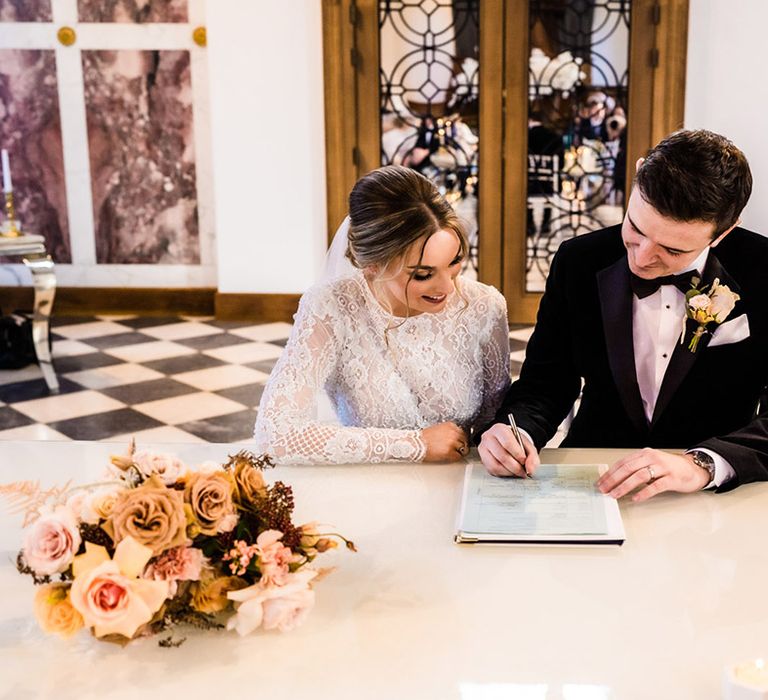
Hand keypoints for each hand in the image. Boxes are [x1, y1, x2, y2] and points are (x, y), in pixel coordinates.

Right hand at [421, 422, 468, 462]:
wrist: (415, 444)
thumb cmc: (424, 438)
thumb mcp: (438, 429)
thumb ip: (449, 432)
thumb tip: (456, 438)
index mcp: (451, 425)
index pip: (462, 433)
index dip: (459, 439)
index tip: (457, 443)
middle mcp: (453, 432)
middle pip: (465, 441)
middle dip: (461, 446)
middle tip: (454, 450)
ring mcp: (452, 442)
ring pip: (463, 449)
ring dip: (458, 452)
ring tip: (450, 453)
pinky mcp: (449, 452)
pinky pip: (458, 457)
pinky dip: (454, 458)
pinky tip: (447, 456)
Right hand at [477, 423, 539, 477]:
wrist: (507, 443)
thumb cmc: (516, 443)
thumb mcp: (528, 445)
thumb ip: (532, 457)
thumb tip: (530, 470)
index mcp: (500, 429)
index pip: (507, 442)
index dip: (517, 454)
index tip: (524, 460)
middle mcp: (488, 437)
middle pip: (502, 456)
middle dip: (515, 467)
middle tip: (523, 471)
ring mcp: (483, 449)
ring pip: (496, 465)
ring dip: (509, 472)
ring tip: (517, 472)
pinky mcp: (483, 459)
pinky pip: (492, 470)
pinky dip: (503, 474)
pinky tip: (510, 471)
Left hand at [596, 448, 710, 501]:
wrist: (694, 468)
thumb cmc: (670, 468)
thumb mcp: (651, 463)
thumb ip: (636, 468)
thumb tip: (616, 479)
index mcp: (644, 454)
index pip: (622, 463)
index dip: (610, 473)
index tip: (601, 482)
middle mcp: (652, 458)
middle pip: (628, 468)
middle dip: (613, 480)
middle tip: (604, 489)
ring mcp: (663, 467)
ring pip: (639, 476)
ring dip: (624, 486)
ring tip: (615, 494)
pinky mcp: (672, 478)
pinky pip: (655, 486)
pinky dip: (644, 493)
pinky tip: (635, 498)